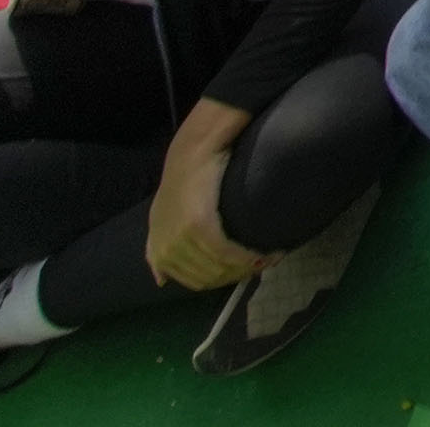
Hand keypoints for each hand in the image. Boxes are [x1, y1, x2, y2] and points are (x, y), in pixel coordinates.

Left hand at [147, 126, 267, 289]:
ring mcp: (181, 240)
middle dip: (239, 275)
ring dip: (248, 267)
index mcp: (158, 253)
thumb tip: (161, 281)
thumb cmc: (184, 181)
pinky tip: (268, 253)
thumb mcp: (162, 219)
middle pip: (211, 278)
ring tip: (271, 257)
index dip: (225, 280)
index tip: (248, 271)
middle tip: (265, 263)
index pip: (196, 282)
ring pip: (220, 268)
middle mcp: (167, 251)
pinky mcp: (199, 227)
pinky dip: (249, 256)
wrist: (193, 148)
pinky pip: (227, 252)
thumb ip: (158, 248)